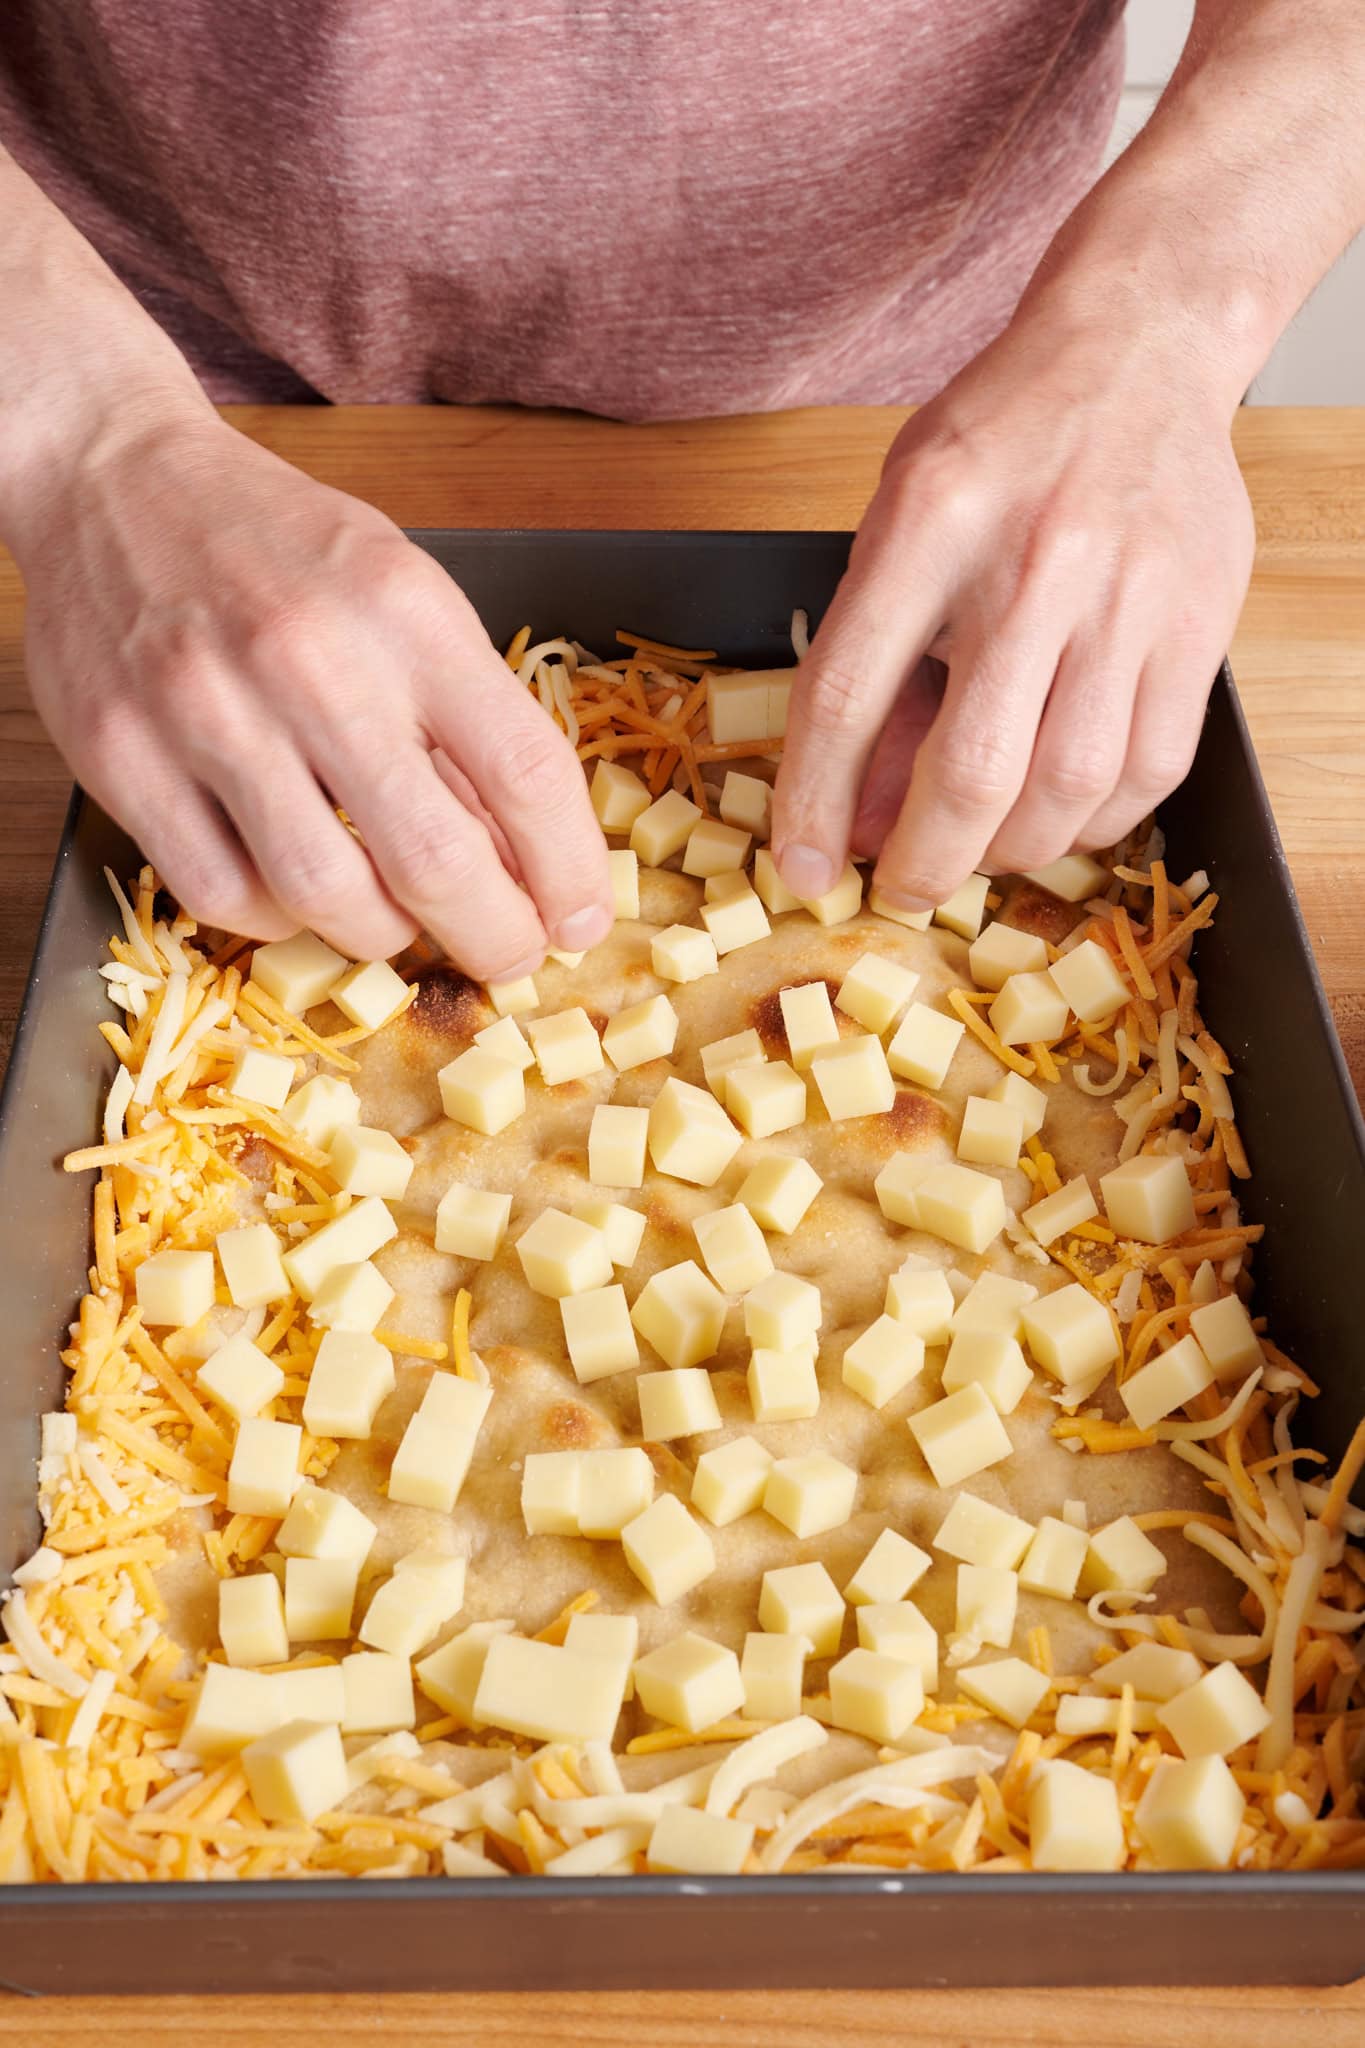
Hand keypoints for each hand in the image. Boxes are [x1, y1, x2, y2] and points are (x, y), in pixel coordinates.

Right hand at [14, 411, 611, 978]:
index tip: (580, 920)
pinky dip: (279, 922)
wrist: (114, 480)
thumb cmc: (280, 546)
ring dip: (386, 938)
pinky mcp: (125, 758)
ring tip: (404, 925)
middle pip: (433, 860)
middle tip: (508, 955)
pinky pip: (224, 895)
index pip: (524, 772)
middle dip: (493, 936)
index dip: (568, 872)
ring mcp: (207, 715)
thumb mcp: (403, 592)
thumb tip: (526, 855)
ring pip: (327, 898)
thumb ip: (464, 713)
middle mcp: (309, 663)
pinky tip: (301, 897)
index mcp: (403, 612)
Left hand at [771, 301, 1254, 907]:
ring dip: (1011, 851)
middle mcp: (1032, 562)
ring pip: (1066, 788)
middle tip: (904, 884)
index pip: (846, 694)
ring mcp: (1127, 597)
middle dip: (924, 860)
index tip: (803, 867)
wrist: (1138, 353)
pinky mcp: (1199, 625)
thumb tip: (855, 811)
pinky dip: (1094, 822)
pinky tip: (1060, 813)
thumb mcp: (900, 518)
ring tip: (982, 848)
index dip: (813, 803)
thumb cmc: (1001, 442)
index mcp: (929, 521)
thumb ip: (873, 656)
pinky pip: (1148, 772)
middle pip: (970, 769)